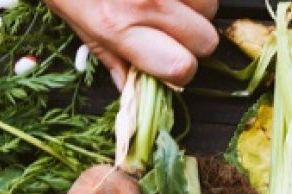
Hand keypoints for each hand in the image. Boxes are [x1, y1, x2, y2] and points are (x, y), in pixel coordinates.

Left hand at [46, 0, 218, 88]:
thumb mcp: (79, 23)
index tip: (169, 62)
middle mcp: (148, 2)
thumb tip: (133, 88)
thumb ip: (111, 58)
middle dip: (192, 40)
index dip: (180, 70)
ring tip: (168, 1)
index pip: (181, 67)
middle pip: (206, 39)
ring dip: (196, 7)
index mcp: (121, 28)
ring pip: (211, 6)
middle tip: (170, 30)